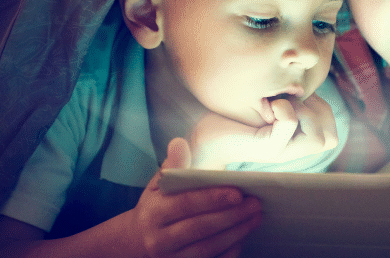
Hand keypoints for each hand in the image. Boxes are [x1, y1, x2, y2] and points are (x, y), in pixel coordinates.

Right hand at [131, 138, 262, 257]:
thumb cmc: (155, 207)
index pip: (186, 204)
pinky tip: (243, 237)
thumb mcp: (157, 186)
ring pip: (207, 248)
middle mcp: (159, 239)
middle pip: (200, 228)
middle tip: (255, 203)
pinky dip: (229, 252)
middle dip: (231, 216)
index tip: (238, 192)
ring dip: (236, 233)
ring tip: (255, 217)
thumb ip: (172, 167)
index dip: (213, 199)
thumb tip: (179, 143)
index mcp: (153, 213)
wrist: (135, 243)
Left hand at [191, 93, 337, 168]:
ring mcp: (281, 152)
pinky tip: (269, 105)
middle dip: (317, 112)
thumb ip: (291, 97)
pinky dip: (286, 110)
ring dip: (305, 113)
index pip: (332, 132)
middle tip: (288, 100)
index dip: (321, 109)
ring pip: (320, 139)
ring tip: (280, 104)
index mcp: (295, 141)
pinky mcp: (267, 149)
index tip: (295, 96)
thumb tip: (307, 83)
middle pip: (331, 139)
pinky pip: (291, 125)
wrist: (201, 133)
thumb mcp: (269, 101)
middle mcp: (291, 151)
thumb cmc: (231, 114)